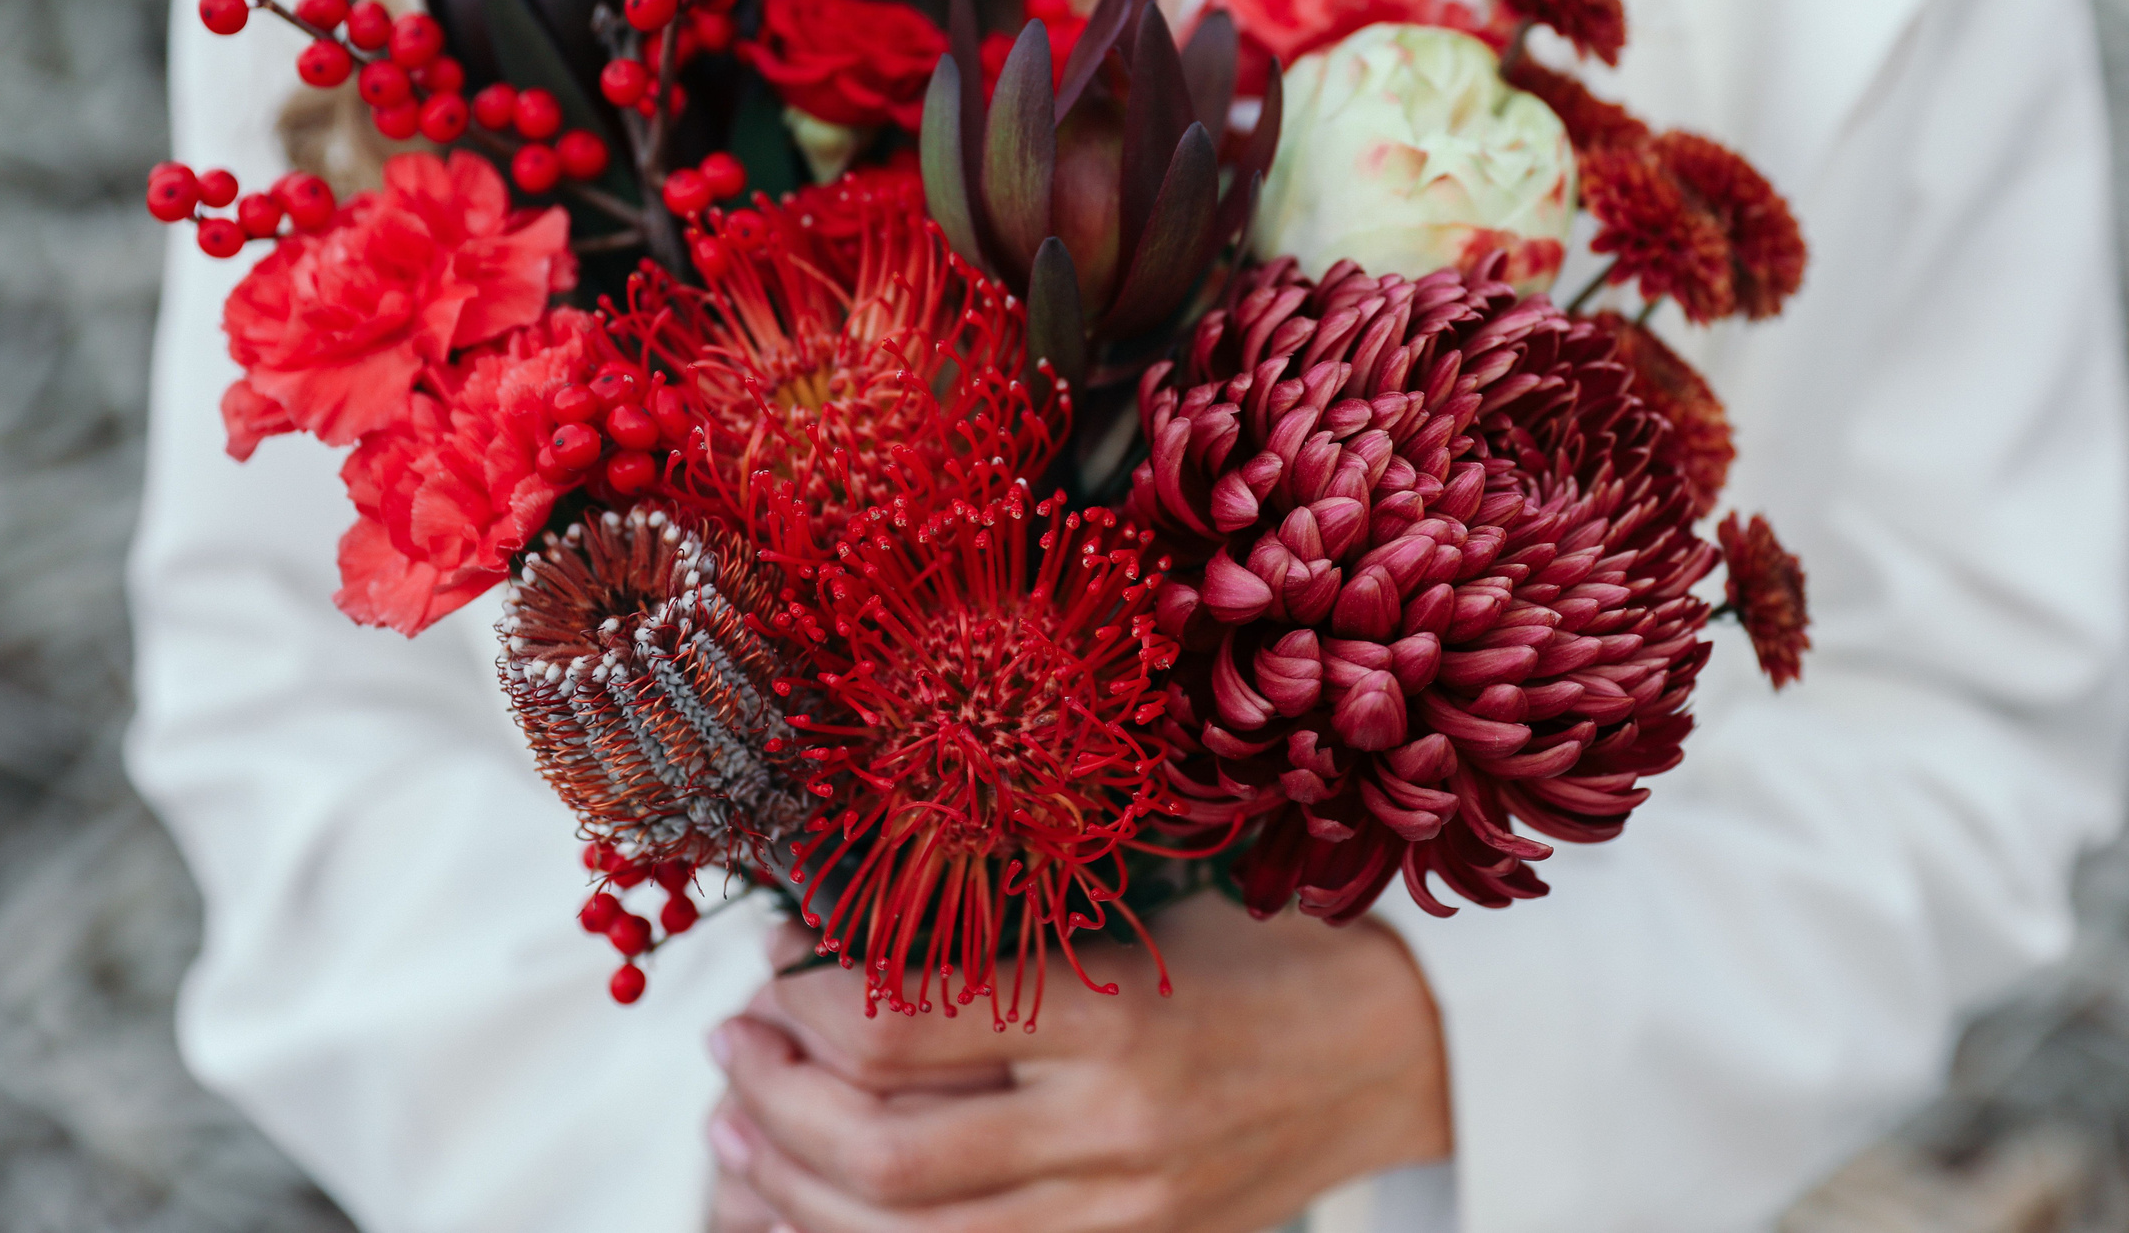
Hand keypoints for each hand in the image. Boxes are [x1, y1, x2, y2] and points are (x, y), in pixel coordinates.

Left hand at [705, 893, 1451, 1231]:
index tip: (772, 975)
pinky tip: (810, 1212)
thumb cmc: (1263, 956)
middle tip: (733, 1054)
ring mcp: (1121, 1218)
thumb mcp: (1141, 924)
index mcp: (1115, 1016)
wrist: (1396, 1052)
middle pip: (884, 1152)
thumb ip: (1005, 957)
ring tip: (739, 1137)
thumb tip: (840, 964)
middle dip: (774, 1106)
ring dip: (792, 1190)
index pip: (903, 1025)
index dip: (805, 1004)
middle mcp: (1111, 1130)